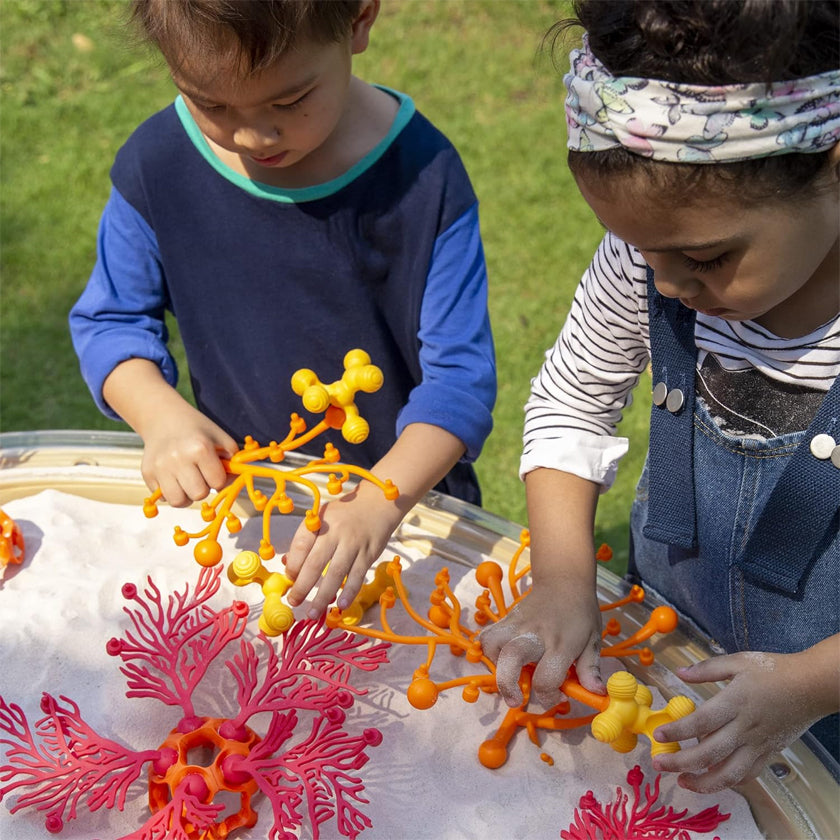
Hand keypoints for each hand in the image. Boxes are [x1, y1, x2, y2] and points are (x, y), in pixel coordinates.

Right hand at [102, 358, 237, 506]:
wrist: (163, 418)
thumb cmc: (196, 430)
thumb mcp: (220, 438)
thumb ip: (233, 460)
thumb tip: (236, 483)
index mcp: (200, 448)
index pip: (217, 482)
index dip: (219, 478)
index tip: (214, 470)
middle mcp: (178, 458)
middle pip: (199, 494)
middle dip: (203, 488)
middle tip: (200, 475)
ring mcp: (160, 467)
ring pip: (179, 501)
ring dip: (187, 495)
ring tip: (188, 481)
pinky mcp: (147, 474)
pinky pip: (163, 497)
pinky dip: (171, 492)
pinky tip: (174, 477)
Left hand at [283, 484, 402, 617]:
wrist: (378, 503)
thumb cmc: (345, 514)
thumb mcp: (322, 518)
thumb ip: (305, 540)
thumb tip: (289, 566)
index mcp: (320, 522)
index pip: (301, 545)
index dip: (293, 566)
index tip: (289, 580)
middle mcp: (336, 532)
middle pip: (315, 563)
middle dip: (302, 586)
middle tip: (294, 602)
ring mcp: (353, 544)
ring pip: (335, 574)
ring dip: (322, 596)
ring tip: (313, 613)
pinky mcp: (369, 553)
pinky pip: (357, 576)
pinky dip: (349, 592)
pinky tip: (341, 605)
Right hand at [479, 579, 604, 707]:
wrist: (563, 579)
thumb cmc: (580, 612)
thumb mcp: (593, 639)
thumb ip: (590, 669)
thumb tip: (597, 694)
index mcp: (561, 643)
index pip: (547, 678)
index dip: (549, 697)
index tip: (558, 697)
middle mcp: (535, 635)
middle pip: (512, 659)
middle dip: (508, 685)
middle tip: (516, 700)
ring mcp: (517, 625)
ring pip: (493, 645)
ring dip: (497, 665)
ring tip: (510, 672)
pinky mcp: (506, 619)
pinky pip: (488, 636)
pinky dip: (490, 651)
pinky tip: (502, 657)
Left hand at [652, 649, 829, 791]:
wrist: (812, 686)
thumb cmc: (773, 670)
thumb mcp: (738, 661)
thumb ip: (707, 669)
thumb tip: (679, 673)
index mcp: (734, 703)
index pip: (700, 722)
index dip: (677, 731)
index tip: (658, 736)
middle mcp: (744, 728)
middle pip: (709, 753)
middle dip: (681, 763)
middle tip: (659, 765)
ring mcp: (758, 744)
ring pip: (729, 773)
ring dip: (704, 782)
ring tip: (683, 782)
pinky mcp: (769, 753)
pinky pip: (747, 774)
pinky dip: (729, 781)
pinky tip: (713, 780)